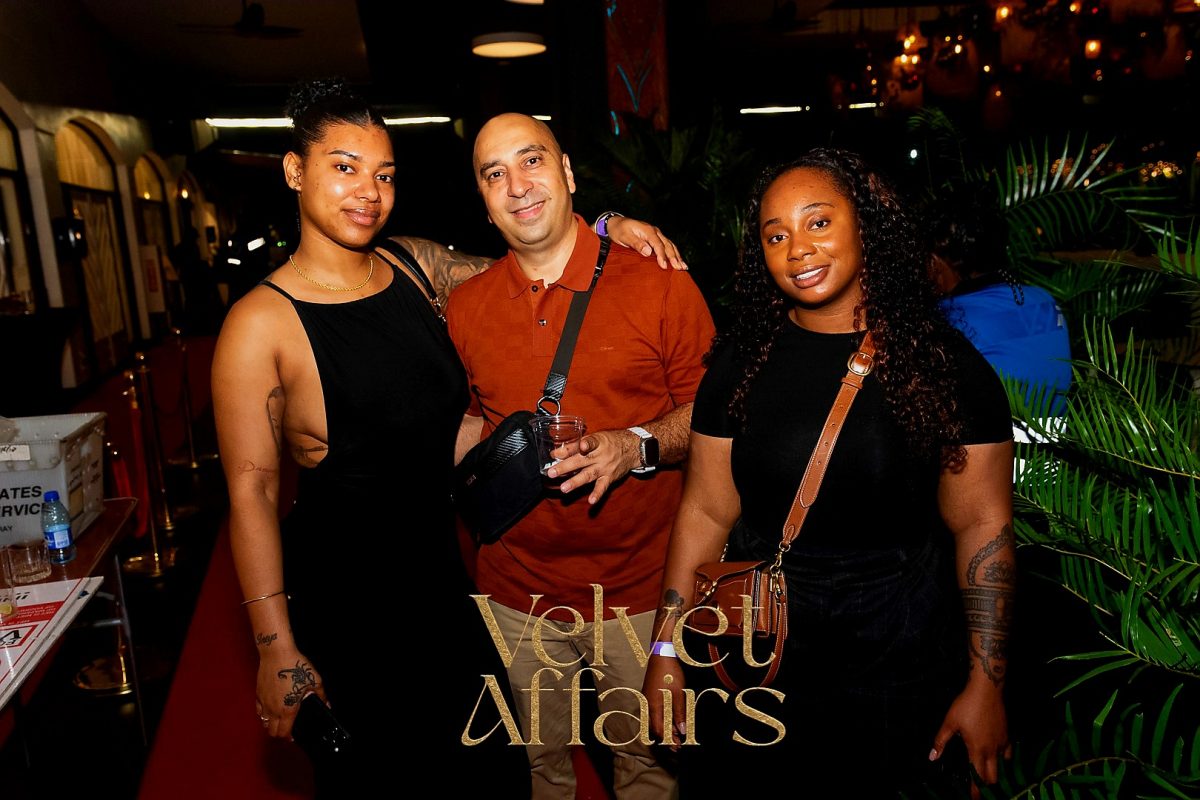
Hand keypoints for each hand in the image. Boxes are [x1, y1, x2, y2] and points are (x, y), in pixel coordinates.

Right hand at [255, 647, 325, 738]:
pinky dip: (264, 713)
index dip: (289, 737)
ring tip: (279, 718)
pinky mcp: (258, 694)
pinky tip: (271, 707)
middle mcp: (274, 709)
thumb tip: (327, 705)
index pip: (284, 733)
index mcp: (288, 709)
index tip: (294, 735)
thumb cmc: (296, 666)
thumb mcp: (315, 681)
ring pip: (264, 722)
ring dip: (270, 723)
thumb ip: (321, 696)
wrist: (277, 654)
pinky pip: (259, 710)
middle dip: (279, 733)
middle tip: (287, 728)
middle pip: (271, 731)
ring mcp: (264, 702)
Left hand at [547, 429, 640, 503]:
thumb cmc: (610, 442)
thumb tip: (555, 453)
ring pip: (588, 474)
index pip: (585, 443)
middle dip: (565, 467)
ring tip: (564, 488)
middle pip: (580, 460)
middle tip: (551, 472)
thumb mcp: (596, 437)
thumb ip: (576, 445)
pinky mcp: (610, 477)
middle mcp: (600, 455)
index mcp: (596, 442)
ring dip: (575, 482)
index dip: (573, 447)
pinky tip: (591, 501)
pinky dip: (597, 494)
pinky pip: (603, 486)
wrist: (633, 448)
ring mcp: (605, 467)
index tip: (559, 451)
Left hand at [605, 216, 687, 270]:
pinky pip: (668, 246)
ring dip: (677, 256)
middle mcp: (655, 231)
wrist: (616, 223)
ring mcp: (657, 234)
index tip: (664, 266)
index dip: (662, 256)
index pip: (658, 244)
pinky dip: (674, 253)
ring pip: (670, 245)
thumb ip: (636, 243)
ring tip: (683, 267)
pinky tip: (679, 261)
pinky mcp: (656, 238)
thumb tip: (648, 251)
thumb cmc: (619, 230)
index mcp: (648, 230)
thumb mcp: (624, 236)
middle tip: (679, 268)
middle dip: (674, 257)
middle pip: (667, 245)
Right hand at [644, 655, 687, 749]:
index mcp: (654, 706)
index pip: (659, 729)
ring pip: (655, 719)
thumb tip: (682, 730)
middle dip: (666, 736)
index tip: (678, 747)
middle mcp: (649, 705)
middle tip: (677, 745)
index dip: (668, 740)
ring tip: (676, 733)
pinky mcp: (650, 694)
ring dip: (665, 728)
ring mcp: (648, 699)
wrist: (661, 655)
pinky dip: (663, 718)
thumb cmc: (670, 674)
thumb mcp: (679, 694)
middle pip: (656, 726)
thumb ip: (679, 713)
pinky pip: (655, 711)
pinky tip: (671, 719)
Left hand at [930, 681, 1010, 797]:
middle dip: (985, 785)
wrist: (986, 691)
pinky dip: (1003, 759)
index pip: (977, 777)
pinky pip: (1007, 754)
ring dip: (994, 773)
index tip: (974, 798)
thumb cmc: (965, 706)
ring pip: (1001, 767)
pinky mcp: (1007, 735)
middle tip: (978, 787)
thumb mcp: (949, 723)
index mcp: (976, 750)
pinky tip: (998, 757)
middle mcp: (991, 750)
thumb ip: (941, 741)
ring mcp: (1001, 743)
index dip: (976, 791)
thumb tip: (932, 757)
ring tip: (987, 775)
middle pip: (992, 777)